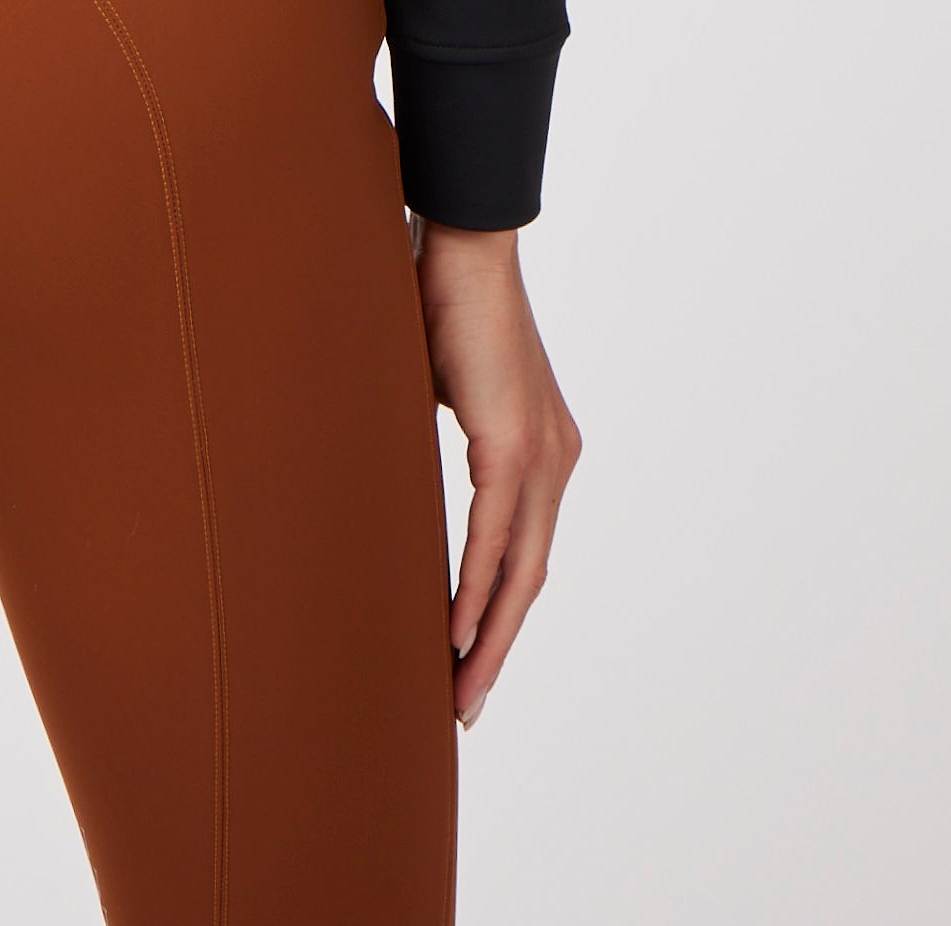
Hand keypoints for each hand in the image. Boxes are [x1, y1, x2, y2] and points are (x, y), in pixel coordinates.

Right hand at [414, 219, 579, 726]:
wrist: (466, 243)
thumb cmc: (443, 302)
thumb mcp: (443, 392)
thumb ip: (439, 439)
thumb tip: (396, 469)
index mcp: (542, 451)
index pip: (524, 554)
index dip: (498, 613)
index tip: (468, 661)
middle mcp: (554, 461)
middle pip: (528, 580)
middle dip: (495, 649)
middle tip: (464, 705)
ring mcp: (541, 455)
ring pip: (519, 571)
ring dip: (486, 638)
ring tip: (458, 692)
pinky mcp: (515, 445)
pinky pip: (497, 537)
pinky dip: (476, 589)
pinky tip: (454, 633)